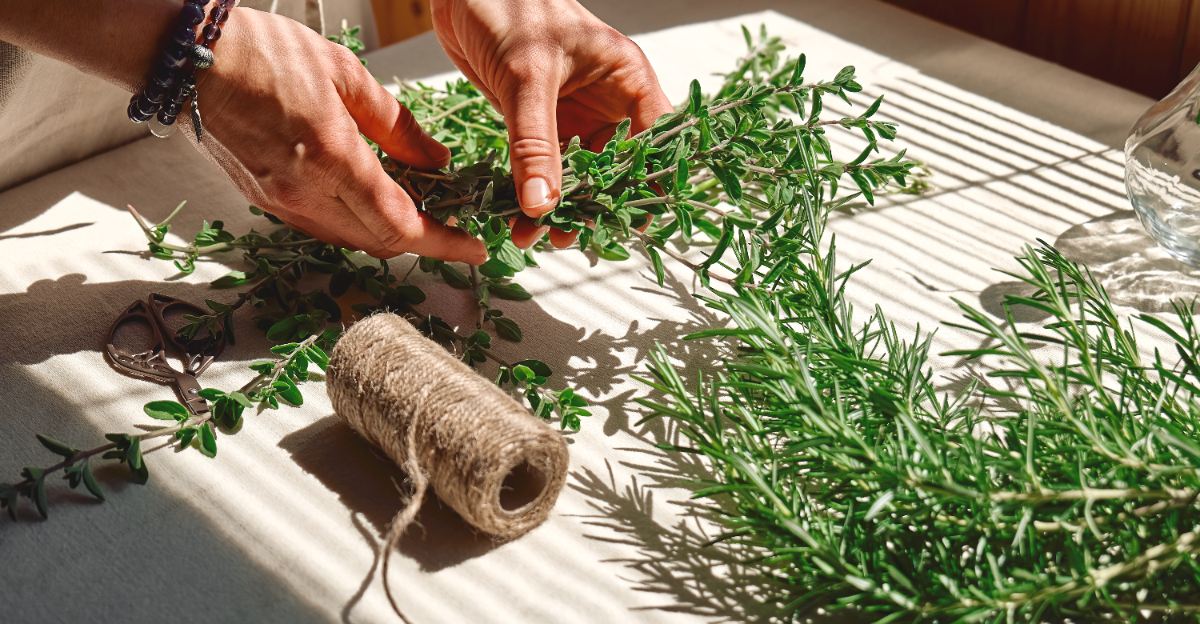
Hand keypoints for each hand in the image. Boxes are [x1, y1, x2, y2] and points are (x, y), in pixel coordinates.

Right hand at [192, 9, 486, 262]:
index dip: (444, 243)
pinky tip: (369, 198)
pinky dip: (355, 221)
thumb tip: (435, 159)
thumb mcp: (347, 76)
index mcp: (332, 160)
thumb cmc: (265, 54)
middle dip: (424, 241)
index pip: (401, 226)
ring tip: (417, 209)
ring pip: (352, 239)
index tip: (473, 248)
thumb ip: (396, 125)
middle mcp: (305, 194)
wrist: (190, 60)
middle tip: (454, 227)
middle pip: (380, 242)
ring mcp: (281, 203)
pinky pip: (323, 226)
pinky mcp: (264, 202)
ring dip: (388, 232)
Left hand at [430, 0, 672, 248]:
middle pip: (613, 167)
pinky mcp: (538, 119)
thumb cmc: (510, 5)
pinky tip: (515, 217)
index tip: (630, 222)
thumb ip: (535, 145)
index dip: (648, 184)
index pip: (654, 141)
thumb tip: (542, 205)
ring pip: (575, 173)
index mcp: (625, 80)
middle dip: (591, 206)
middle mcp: (605, 100)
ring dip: (556, 206)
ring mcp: (571, 112)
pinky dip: (530, 191)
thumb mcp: (528, 78)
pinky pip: (542, 166)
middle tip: (565, 238)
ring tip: (531, 236)